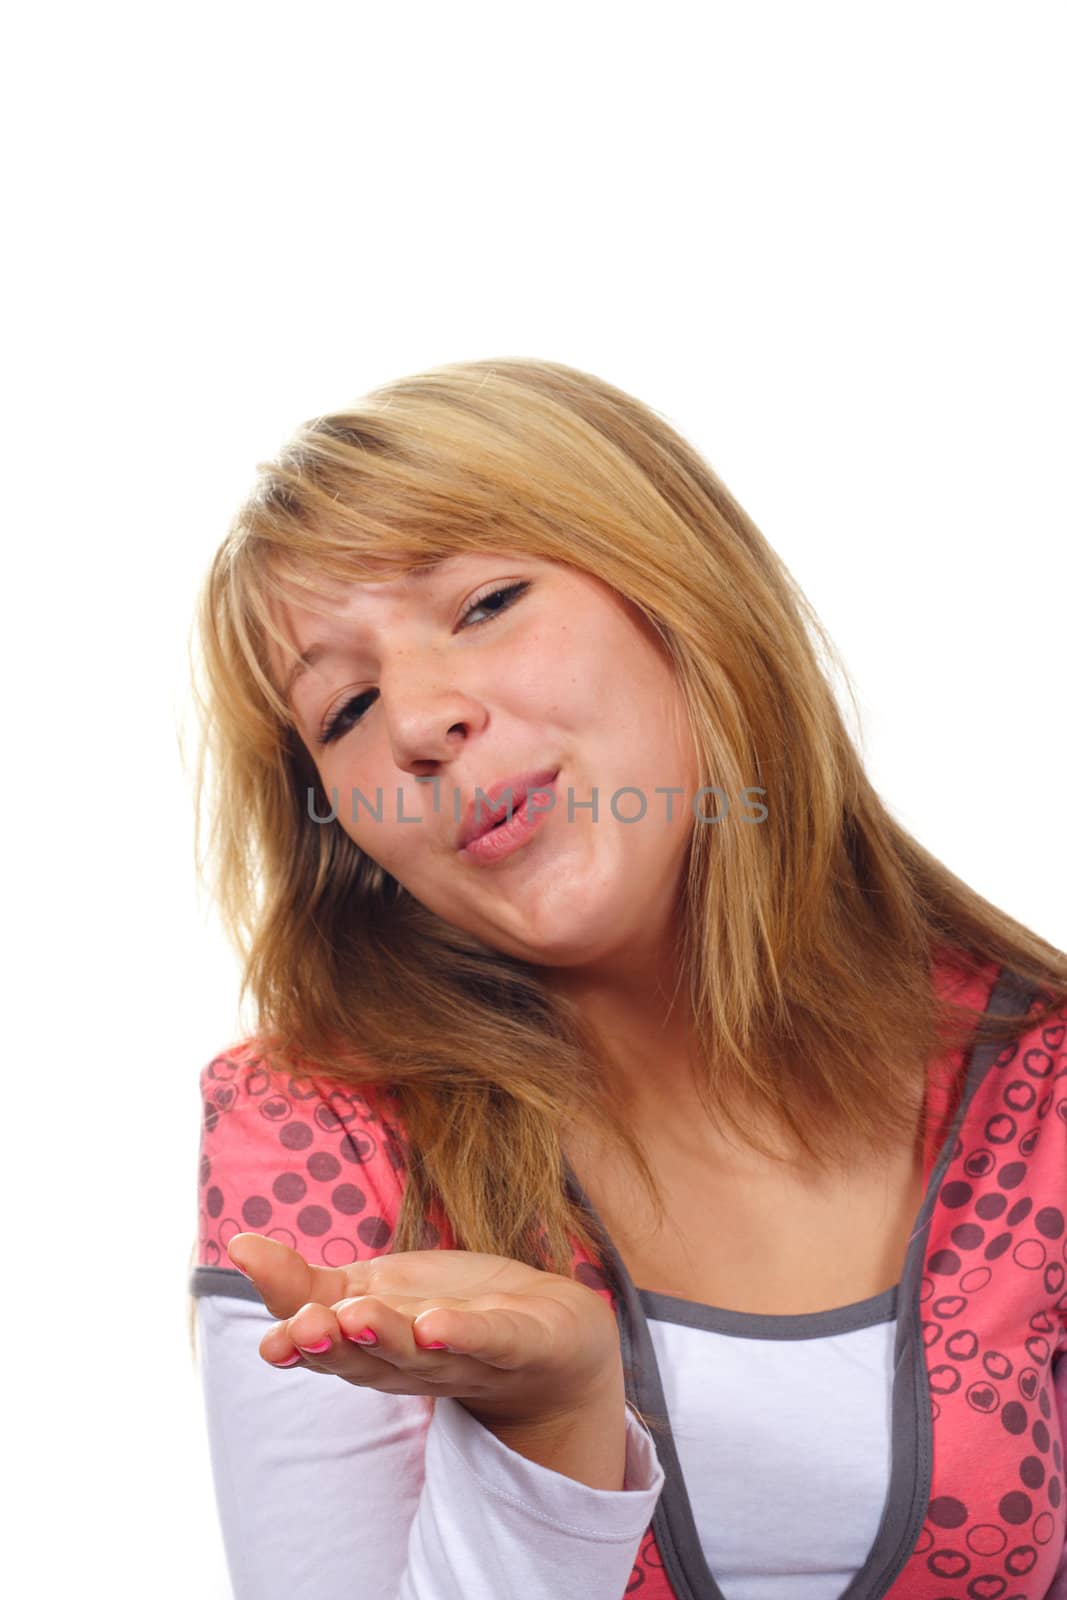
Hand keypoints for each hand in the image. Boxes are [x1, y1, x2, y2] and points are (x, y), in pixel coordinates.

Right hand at [226, 1233, 623, 1430]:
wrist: (555, 1342)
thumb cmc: (452, 1311)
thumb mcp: (374, 1289)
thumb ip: (306, 1283)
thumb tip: (235, 1244)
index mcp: (375, 1347)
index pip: (329, 1347)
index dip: (299, 1343)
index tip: (271, 1342)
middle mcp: (416, 1361)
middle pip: (369, 1358)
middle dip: (335, 1346)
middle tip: (304, 1332)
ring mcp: (471, 1356)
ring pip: (424, 1353)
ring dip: (389, 1338)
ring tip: (359, 1318)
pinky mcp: (523, 1342)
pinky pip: (493, 1340)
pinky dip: (466, 1334)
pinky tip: (436, 1325)